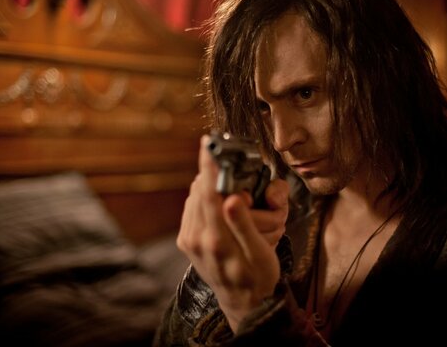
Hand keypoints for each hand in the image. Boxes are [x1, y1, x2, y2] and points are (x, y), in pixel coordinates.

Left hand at [176, 135, 288, 331]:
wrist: (243, 303)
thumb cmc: (259, 276)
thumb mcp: (261, 254)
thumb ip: (245, 225)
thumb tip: (231, 199)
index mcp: (216, 241)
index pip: (208, 192)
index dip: (208, 165)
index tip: (208, 143)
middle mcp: (197, 239)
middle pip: (199, 191)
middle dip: (216, 176)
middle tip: (236, 177)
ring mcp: (188, 240)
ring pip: (194, 197)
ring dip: (211, 187)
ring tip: (234, 195)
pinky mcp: (185, 241)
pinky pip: (193, 207)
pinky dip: (205, 199)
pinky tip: (221, 206)